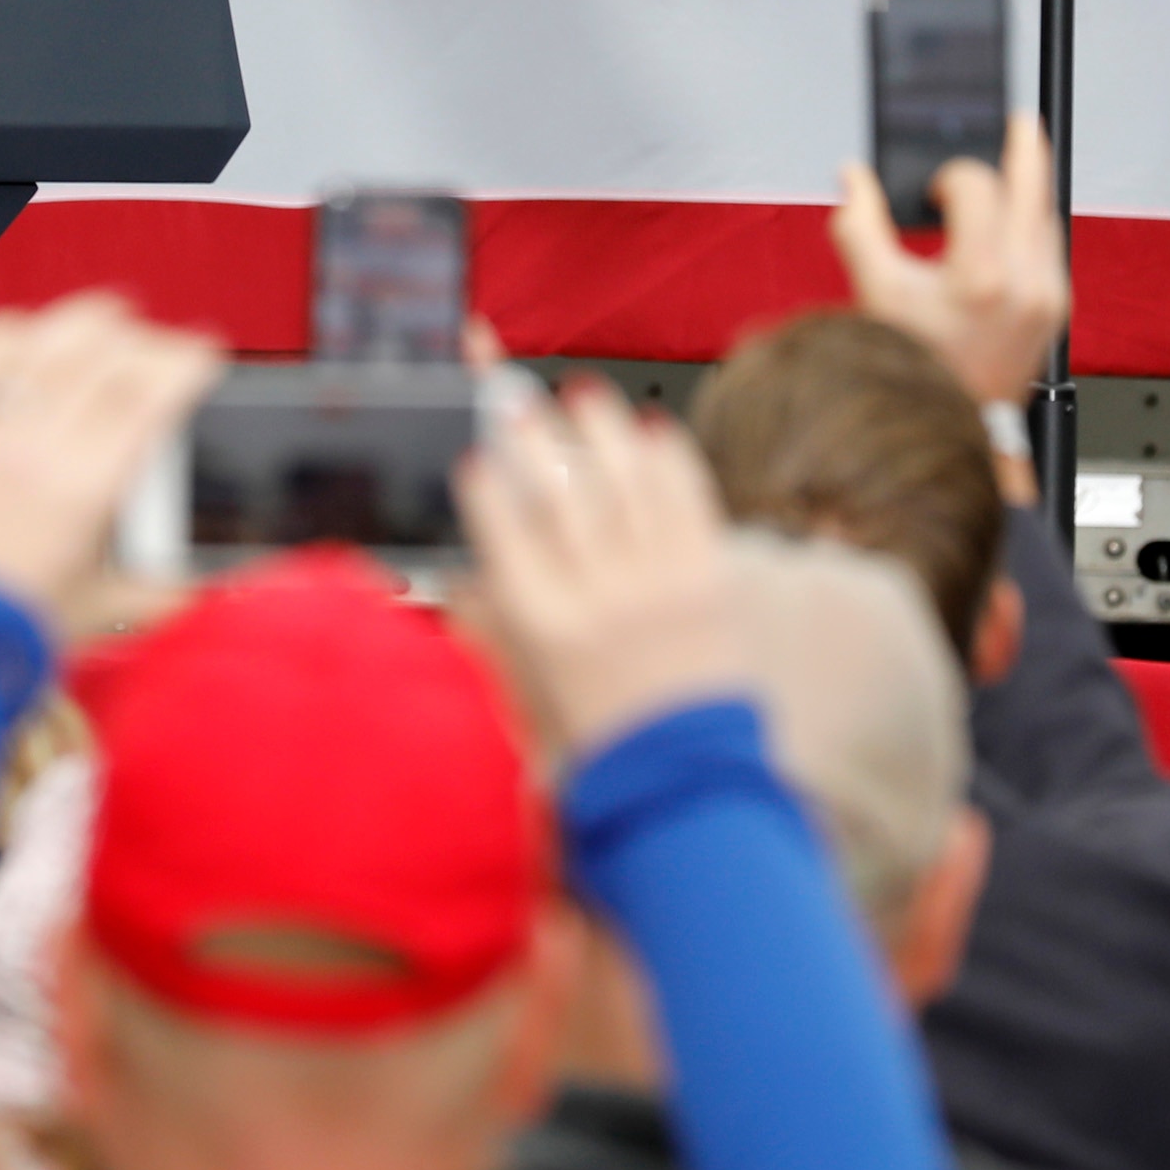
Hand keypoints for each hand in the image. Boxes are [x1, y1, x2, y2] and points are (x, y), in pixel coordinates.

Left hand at [0, 296, 223, 634]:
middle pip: (104, 359)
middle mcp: (33, 452)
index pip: (146, 397)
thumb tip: (192, 590)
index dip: (184, 363)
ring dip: (85, 323)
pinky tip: (29, 338)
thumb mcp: (97, 611)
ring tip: (111, 322)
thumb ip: (155, 594)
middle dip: (149, 341)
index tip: (204, 354)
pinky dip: (6, 337)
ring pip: (41, 346)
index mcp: (84, 492)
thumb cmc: (5, 635)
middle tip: (168, 350)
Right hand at [459, 379, 744, 757]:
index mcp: (543, 624)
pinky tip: (650, 430)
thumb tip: (459, 571)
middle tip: (521, 402)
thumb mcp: (523, 681)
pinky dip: (667, 455)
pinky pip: (687, 495)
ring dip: (601, 426)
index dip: (487, 483)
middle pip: (562, 489)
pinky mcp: (709, 575)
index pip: (505, 529)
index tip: (476, 458)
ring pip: (626, 477)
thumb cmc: (595, 727)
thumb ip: (491, 621)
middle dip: (535, 433)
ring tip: (584, 396)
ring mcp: (660, 581)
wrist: (681, 772)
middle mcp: (601, 595)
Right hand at [832, 110, 1069, 408]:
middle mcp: (1026, 283)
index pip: (976, 187)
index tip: (933, 195)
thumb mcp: (875, 293)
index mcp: (982, 276)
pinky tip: (1014, 220)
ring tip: (1018, 163)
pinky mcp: (1055, 310)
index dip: (949, 178)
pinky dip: (1032, 227)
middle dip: (1026, 150)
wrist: (948, 424)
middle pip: (1035, 190)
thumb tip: (853, 177)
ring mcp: (1048, 297)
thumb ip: (858, 227)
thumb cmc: (911, 365)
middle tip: (1022, 120)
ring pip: (1047, 218)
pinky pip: (1051, 249)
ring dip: (1028, 192)